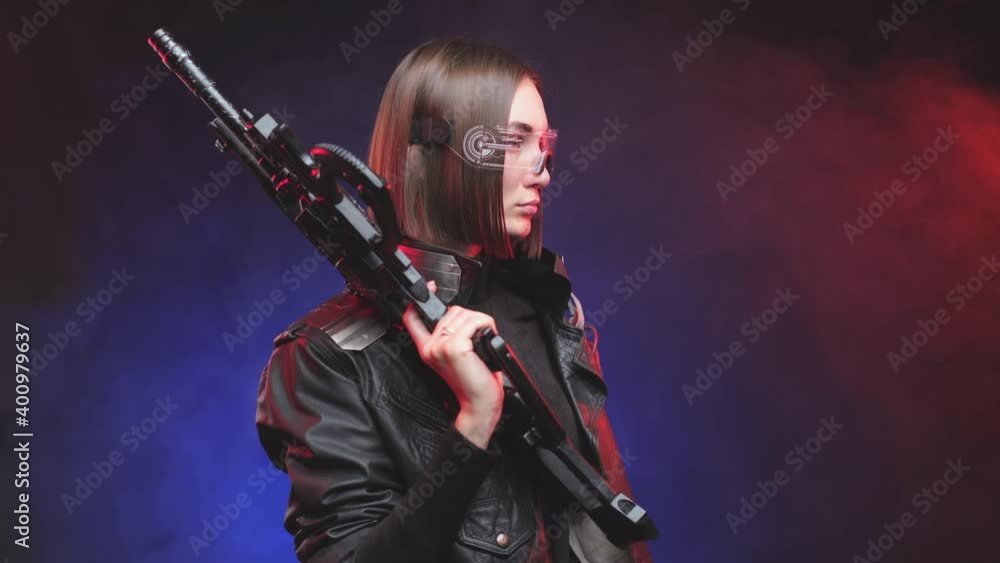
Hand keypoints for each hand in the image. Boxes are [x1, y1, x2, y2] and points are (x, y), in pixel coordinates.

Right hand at [402, 280, 503, 448]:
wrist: (479, 404)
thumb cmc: (473, 383)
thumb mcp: (456, 357)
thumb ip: (450, 337)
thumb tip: (459, 317)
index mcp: (427, 349)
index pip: (412, 318)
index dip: (418, 301)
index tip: (430, 287)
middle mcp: (431, 347)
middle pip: (451, 312)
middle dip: (469, 321)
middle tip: (476, 340)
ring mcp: (441, 346)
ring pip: (464, 315)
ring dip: (479, 324)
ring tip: (480, 344)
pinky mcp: (454, 346)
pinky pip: (475, 321)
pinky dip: (486, 326)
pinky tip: (485, 341)